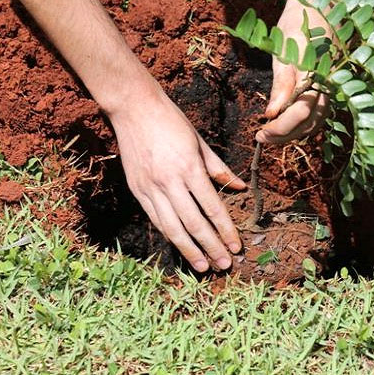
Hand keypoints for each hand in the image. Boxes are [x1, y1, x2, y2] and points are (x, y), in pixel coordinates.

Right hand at [108, 77, 245, 271]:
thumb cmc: (171, 121)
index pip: (212, 208)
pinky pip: (156, 219)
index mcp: (189, 168)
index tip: (236, 246)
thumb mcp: (200, 141)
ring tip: (204, 266)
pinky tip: (181, 247)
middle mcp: (169, 182)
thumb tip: (240, 188)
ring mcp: (150, 188)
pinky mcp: (137, 190)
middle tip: (225, 265)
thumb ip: (219, 168)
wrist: (133, 108)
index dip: (225, 230)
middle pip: (194, 224)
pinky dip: (170, 236)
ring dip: (190, 250)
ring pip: (172, 228)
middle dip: (211, 247)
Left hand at [258, 0, 328, 143]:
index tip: (260, 133)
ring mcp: (333, 86)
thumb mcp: (284, 48)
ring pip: (316, 121)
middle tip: (260, 138)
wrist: (319, 4)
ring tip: (270, 134)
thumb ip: (282, 82)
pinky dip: (303, 124)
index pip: (300, 114)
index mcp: (318, 74)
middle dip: (285, 136)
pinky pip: (319, 113)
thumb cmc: (298, 23)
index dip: (280, 128)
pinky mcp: (331, 86)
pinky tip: (286, 123)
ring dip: (294, 133)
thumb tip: (272, 113)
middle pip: (310, 123)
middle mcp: (330, 84)